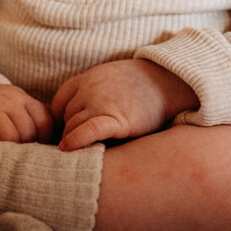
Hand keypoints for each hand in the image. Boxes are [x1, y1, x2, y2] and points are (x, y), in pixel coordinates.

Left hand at [51, 59, 198, 150]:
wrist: (171, 80)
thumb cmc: (143, 85)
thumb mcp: (111, 78)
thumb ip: (92, 91)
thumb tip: (78, 117)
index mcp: (87, 78)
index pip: (59, 102)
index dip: (63, 119)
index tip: (71, 132)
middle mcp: (89, 88)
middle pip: (66, 117)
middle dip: (72, 132)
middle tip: (84, 146)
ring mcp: (101, 102)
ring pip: (72, 127)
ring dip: (77, 140)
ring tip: (89, 152)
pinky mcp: (116, 119)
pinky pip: (87, 131)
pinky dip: (75, 141)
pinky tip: (68, 150)